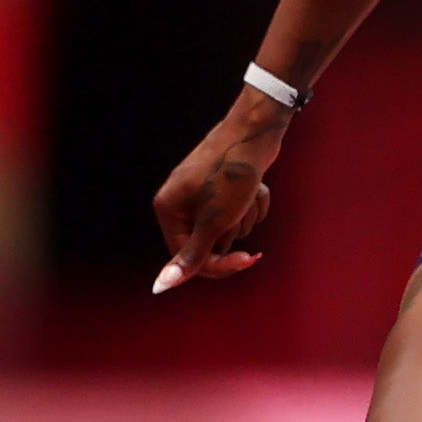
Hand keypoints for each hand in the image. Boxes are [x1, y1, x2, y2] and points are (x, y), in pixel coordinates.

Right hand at [149, 92, 288, 293]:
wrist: (255, 135)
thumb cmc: (232, 176)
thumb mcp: (214, 222)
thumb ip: (192, 256)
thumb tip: (162, 285)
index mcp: (168, 210)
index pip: (188, 257)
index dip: (220, 263)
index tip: (248, 259)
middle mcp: (180, 202)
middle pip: (212, 242)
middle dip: (234, 229)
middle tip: (238, 206)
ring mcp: (202, 193)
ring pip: (231, 227)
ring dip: (247, 214)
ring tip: (248, 191)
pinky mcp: (225, 187)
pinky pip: (242, 210)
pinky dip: (255, 202)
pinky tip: (259, 186)